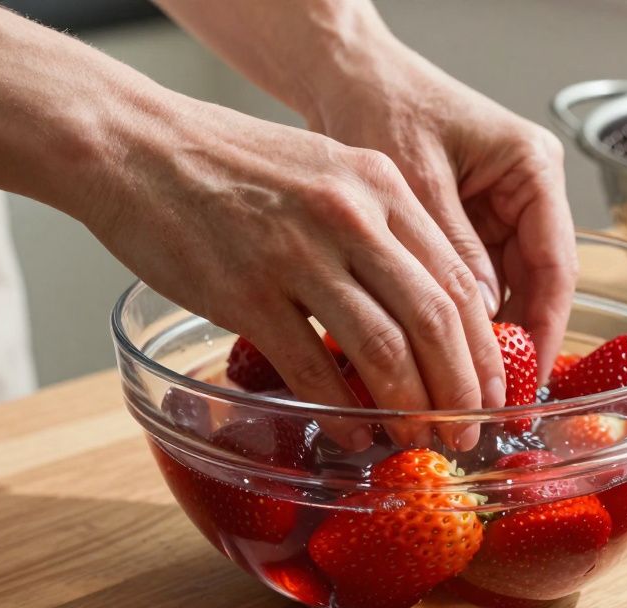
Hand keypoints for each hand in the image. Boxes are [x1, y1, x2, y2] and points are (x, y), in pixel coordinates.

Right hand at [80, 95, 505, 448]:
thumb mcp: (327, 168)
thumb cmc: (230, 162)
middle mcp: (350, 216)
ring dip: (411, 408)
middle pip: (434, 319)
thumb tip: (428, 299)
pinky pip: (313, 368)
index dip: (484, 347)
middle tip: (469, 431)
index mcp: (380, 184)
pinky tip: (354, 433)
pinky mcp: (247, 293)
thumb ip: (382, 224)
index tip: (493, 389)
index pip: (457, 278)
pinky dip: (342, 410)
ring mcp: (298, 255)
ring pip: (384, 349)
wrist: (134, 146)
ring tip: (420, 441)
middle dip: (462, 389)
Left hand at [305, 37, 578, 375]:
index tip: (527, 386)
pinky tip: (443, 353)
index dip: (544, 333)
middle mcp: (529, 190)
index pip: (556, 267)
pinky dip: (460, 316)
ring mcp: (503, 207)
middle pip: (538, 286)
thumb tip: (479, 322)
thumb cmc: (380, 104)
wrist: (346, 75)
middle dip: (515, 345)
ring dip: (488, 337)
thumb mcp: (416, 180)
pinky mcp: (472, 220)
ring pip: (508, 290)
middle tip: (493, 404)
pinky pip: (477, 280)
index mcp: (533, 169)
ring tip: (466, 389)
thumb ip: (452, 250)